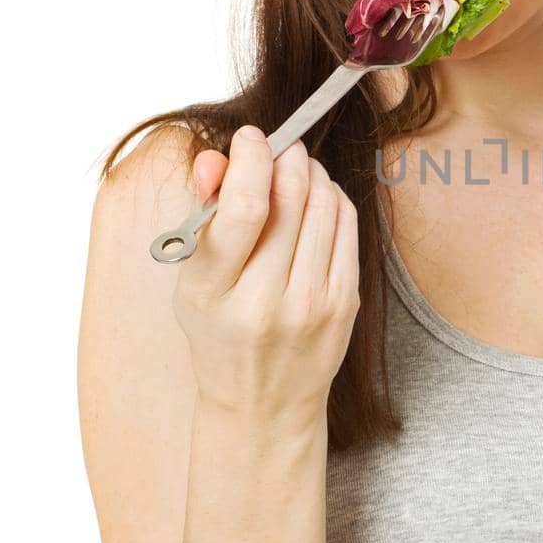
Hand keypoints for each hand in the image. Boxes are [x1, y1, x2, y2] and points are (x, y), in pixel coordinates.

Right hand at [172, 127, 360, 420]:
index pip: (241, 209)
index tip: (251, 137)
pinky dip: (332, 199)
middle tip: (278, 146)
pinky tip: (317, 199)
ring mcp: (313, 305)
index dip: (251, 159)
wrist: (264, 405)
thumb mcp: (195, 282)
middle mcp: (266, 301)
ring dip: (311, 173)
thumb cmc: (221, 334)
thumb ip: (204, 215)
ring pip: (324, 205)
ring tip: (295, 171)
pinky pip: (347, 226)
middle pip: (290, 199)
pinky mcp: (347, 304)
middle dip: (285, 157)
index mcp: (214, 294)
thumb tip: (220, 157)